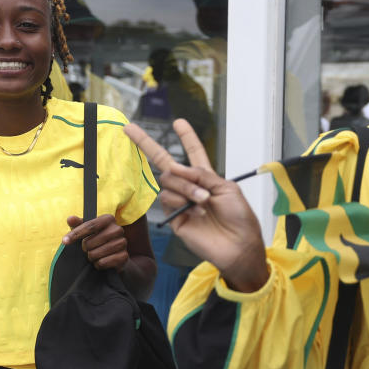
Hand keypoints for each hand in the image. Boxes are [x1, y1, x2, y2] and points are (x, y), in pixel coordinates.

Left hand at [64, 214, 128, 270]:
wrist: (117, 257)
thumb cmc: (99, 241)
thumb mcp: (88, 231)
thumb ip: (78, 224)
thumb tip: (70, 219)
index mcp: (109, 219)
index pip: (89, 226)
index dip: (75, 234)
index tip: (64, 241)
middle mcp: (118, 229)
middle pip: (90, 241)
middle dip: (85, 248)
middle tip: (88, 249)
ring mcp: (122, 243)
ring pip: (95, 253)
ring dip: (91, 257)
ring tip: (94, 256)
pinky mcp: (124, 256)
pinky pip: (103, 262)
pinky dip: (98, 264)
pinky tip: (100, 262)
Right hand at [124, 119, 267, 291]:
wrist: (239, 246)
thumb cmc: (240, 218)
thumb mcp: (227, 189)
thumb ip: (202, 176)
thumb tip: (177, 168)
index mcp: (207, 179)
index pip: (193, 153)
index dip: (187, 138)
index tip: (179, 122)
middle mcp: (191, 188)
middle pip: (165, 163)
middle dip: (146, 144)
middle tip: (129, 128)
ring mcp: (180, 202)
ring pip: (168, 181)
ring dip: (186, 186)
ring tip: (203, 199)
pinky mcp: (174, 218)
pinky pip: (167, 199)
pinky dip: (181, 199)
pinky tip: (195, 208)